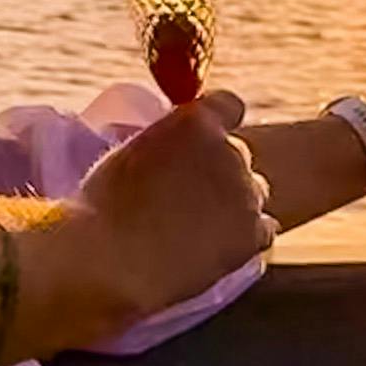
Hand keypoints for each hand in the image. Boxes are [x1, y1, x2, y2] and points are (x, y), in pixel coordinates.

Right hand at [70, 90, 274, 326]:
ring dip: (235, 203)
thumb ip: (164, 140)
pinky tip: (215, 246)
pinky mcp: (252, 234)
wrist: (111, 260)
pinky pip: (262, 229)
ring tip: (197, 227)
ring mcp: (246, 194)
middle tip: (188, 196)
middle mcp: (230, 150)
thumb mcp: (129, 152)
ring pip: (254, 192)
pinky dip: (245, 236)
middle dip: (220, 170)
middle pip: (239, 153)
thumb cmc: (103, 207)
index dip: (220, 121)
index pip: (228, 105)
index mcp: (197, 122)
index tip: (206, 139)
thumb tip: (172, 149)